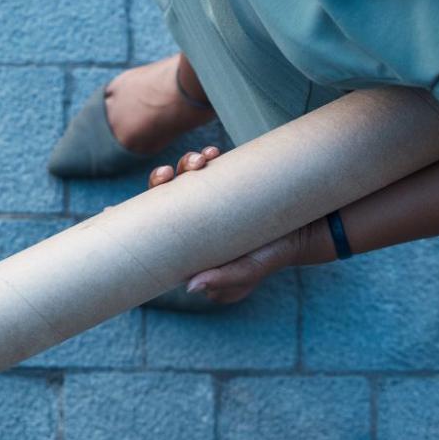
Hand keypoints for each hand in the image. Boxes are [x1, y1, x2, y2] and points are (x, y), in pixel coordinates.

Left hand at [147, 147, 312, 303]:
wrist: (307, 230)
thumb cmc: (272, 256)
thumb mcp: (247, 271)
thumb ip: (222, 279)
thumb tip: (190, 286)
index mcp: (191, 242)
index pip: (156, 223)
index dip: (143, 206)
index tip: (131, 199)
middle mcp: (197, 219)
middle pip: (164, 196)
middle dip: (161, 179)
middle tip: (169, 173)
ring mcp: (211, 198)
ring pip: (184, 176)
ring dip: (186, 163)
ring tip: (202, 160)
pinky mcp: (228, 182)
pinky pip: (210, 165)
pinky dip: (208, 157)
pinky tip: (212, 153)